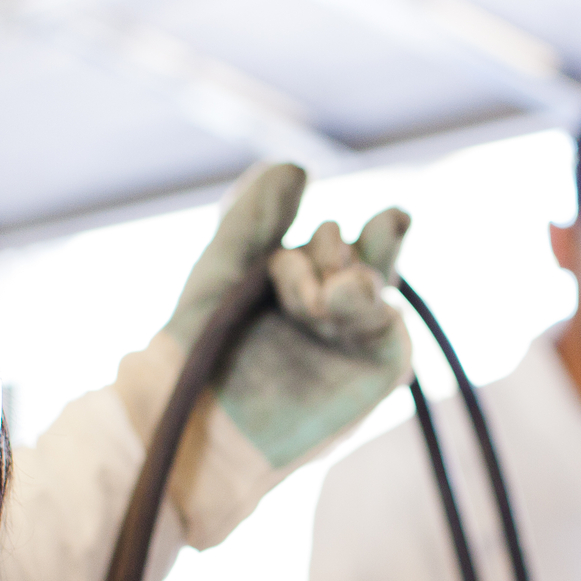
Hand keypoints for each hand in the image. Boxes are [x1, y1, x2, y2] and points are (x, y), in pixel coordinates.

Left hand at [162, 163, 411, 471]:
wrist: (186, 414)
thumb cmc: (196, 347)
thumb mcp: (224, 266)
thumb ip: (257, 217)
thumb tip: (299, 166)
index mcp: (307, 287)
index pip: (349, 248)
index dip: (365, 229)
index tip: (365, 214)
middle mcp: (337, 317)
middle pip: (373, 265)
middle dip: (362, 246)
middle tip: (327, 245)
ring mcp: (355, 351)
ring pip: (379, 296)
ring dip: (351, 280)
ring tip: (315, 292)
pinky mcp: (372, 385)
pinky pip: (394, 339)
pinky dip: (367, 311)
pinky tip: (331, 302)